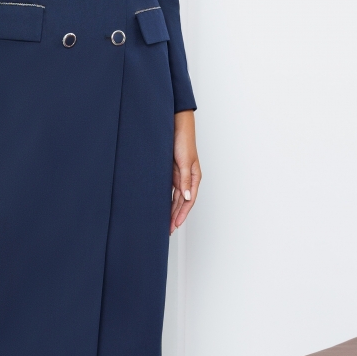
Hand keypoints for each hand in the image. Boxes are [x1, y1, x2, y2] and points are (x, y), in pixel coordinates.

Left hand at [170, 110, 200, 233]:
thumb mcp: (185, 162)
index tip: (176, 225)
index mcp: (194, 177)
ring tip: (165, 222)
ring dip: (171, 210)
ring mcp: (179, 175)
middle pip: (181, 202)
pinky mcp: (171, 171)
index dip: (182, 214)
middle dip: (176, 216)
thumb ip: (185, 180)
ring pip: (175, 197)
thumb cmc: (183, 140)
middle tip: (169, 229)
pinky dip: (166, 199)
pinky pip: (169, 189)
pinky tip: (162, 206)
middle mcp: (187, 178)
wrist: (176, 126)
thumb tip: (187, 197)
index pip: (188, 201)